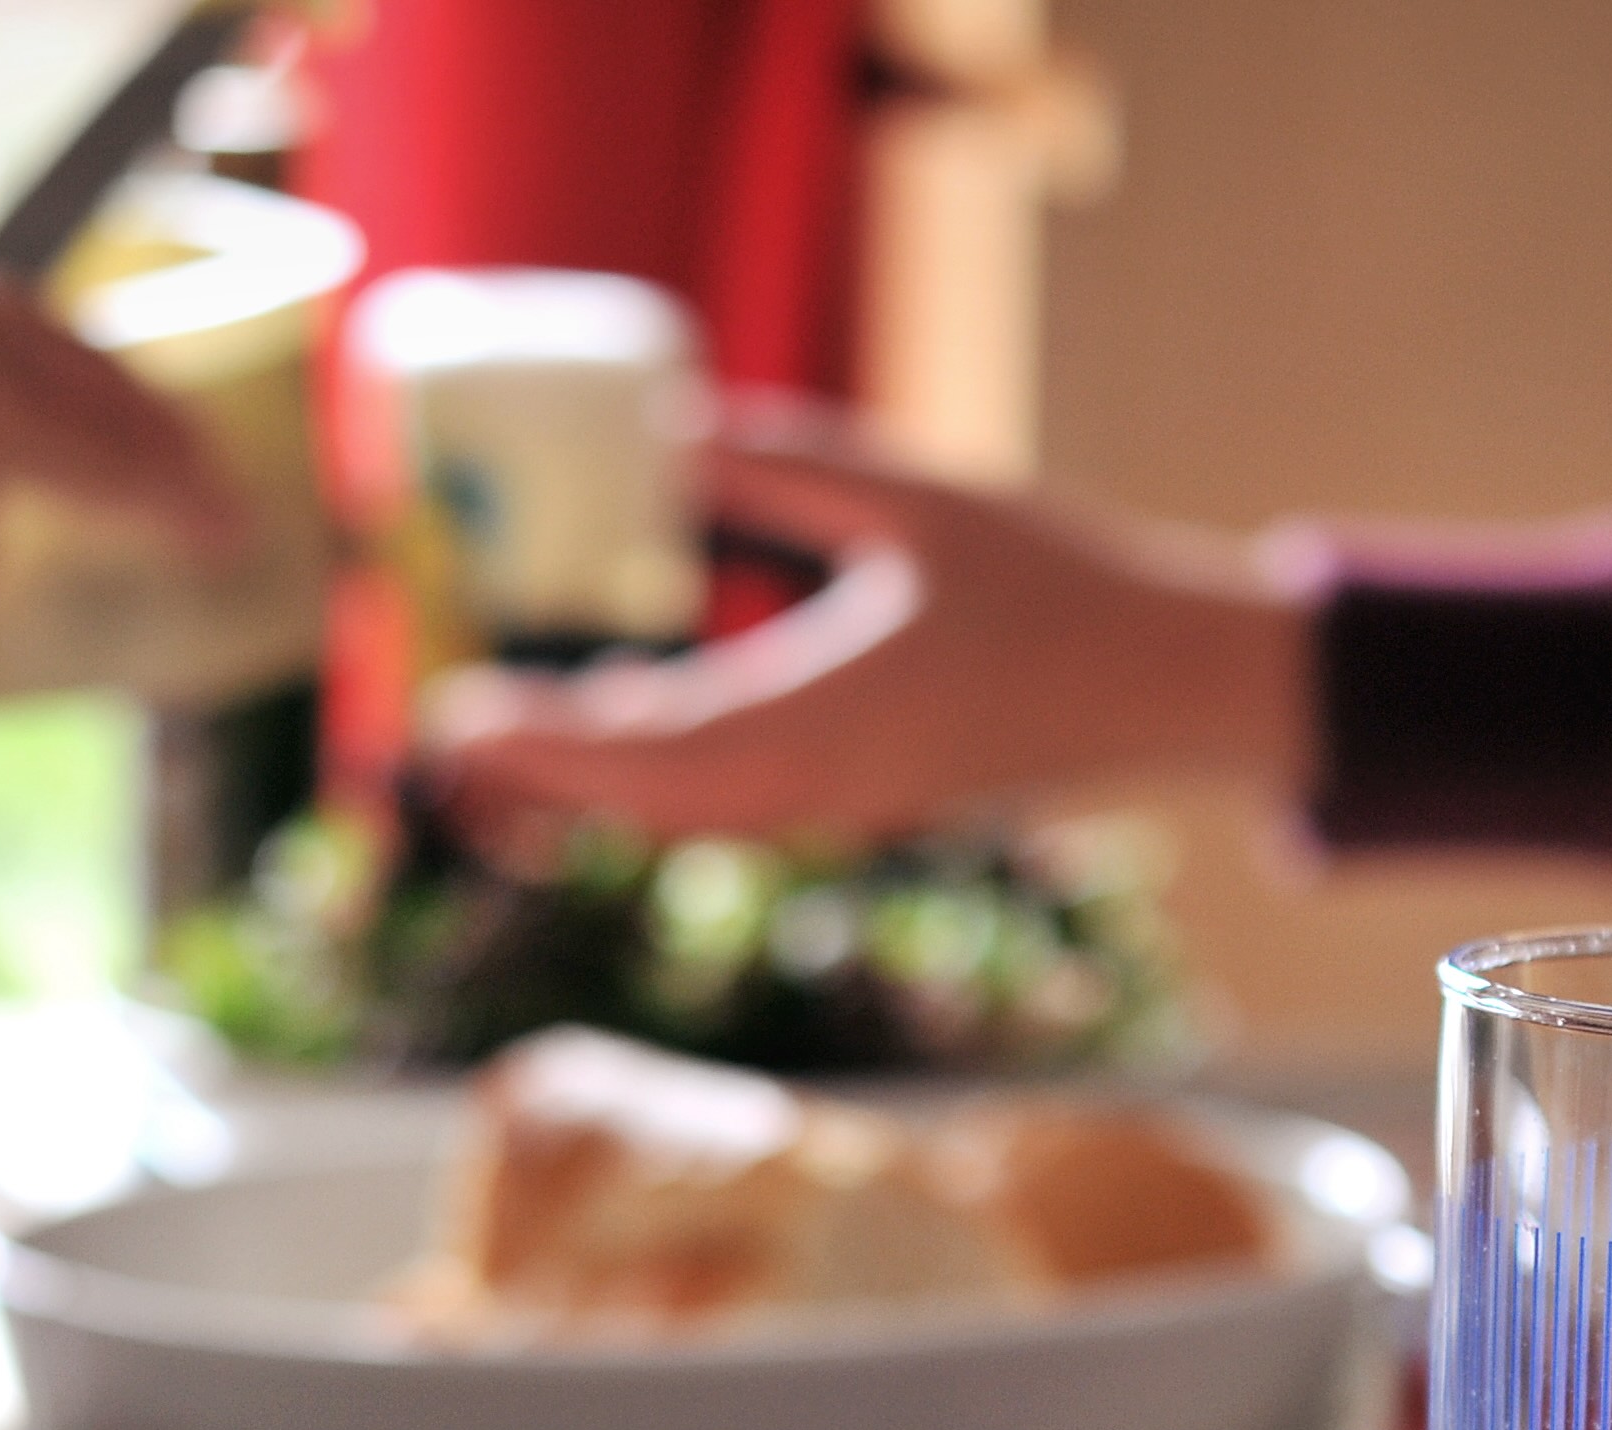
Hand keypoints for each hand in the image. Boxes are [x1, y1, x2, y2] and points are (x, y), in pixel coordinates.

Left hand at [425, 402, 1313, 846]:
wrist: (1170, 685)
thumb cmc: (1060, 582)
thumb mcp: (917, 498)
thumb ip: (787, 466)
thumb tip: (671, 431)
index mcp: (829, 720)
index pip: (650, 750)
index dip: (545, 740)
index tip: (459, 718)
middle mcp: (823, 789)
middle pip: (644, 806)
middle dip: (538, 774)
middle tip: (442, 735)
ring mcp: (844, 810)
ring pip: (683, 817)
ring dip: (590, 784)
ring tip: (497, 738)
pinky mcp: (864, 804)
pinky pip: (733, 805)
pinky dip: (659, 779)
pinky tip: (621, 720)